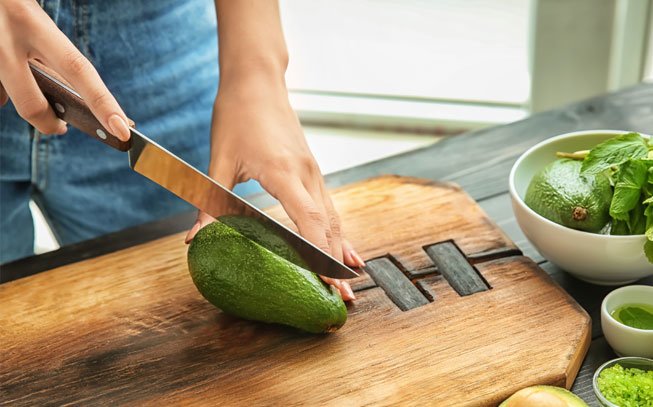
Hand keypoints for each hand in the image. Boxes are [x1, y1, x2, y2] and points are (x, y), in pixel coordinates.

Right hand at [0, 0, 129, 138]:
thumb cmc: (13, 7)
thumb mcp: (33, 21)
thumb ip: (48, 55)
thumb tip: (51, 105)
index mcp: (33, 24)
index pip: (78, 70)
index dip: (103, 103)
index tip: (123, 129)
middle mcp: (5, 40)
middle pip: (33, 105)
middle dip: (50, 124)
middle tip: (62, 127)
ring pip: (9, 100)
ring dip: (25, 101)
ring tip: (32, 86)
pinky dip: (4, 89)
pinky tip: (8, 74)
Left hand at [184, 74, 364, 299]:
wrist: (257, 80)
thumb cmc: (237, 114)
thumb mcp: (219, 160)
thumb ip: (210, 203)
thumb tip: (195, 240)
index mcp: (285, 174)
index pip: (311, 224)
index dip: (321, 257)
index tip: (329, 284)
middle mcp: (307, 174)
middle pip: (330, 227)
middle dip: (337, 265)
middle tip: (344, 297)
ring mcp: (313, 171)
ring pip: (334, 218)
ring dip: (340, 250)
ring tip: (350, 280)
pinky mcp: (311, 169)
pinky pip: (329, 206)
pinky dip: (337, 231)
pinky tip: (343, 247)